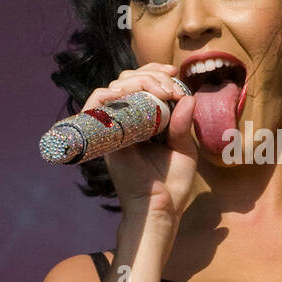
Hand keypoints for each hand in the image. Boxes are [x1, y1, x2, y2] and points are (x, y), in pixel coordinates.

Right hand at [81, 63, 198, 226]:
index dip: (155, 72)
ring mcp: (113, 129)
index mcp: (145, 122)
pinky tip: (124, 93)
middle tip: (170, 85)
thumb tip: (187, 97)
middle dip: (150, 74)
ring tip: (160, 91)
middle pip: (127, 81)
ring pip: (113, 89)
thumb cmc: (173, 184)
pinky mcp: (103, 139)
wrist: (161, 208)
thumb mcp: (183, 149)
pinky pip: (93, 109)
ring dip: (136, 82)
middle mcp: (126, 123)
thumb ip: (182, 124)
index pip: (142, 86)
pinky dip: (104, 95)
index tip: (175, 73)